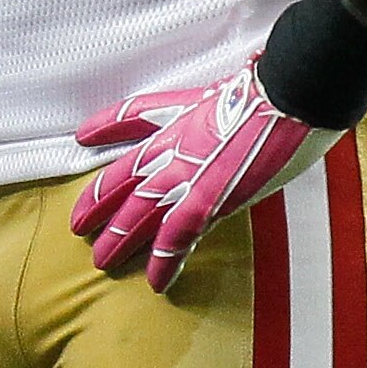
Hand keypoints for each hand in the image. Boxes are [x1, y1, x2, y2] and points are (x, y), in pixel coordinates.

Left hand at [68, 61, 339, 294]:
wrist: (289, 93)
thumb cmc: (275, 86)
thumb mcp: (237, 86)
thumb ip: (228, 101)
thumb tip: (240, 98)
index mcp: (183, 114)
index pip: (133, 116)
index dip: (106, 126)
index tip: (84, 136)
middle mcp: (175, 145)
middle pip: (124, 176)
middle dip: (100, 203)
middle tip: (78, 225)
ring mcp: (188, 174)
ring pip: (139, 211)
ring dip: (120, 238)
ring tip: (101, 260)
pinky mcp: (208, 200)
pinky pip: (177, 236)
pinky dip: (165, 260)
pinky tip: (154, 281)